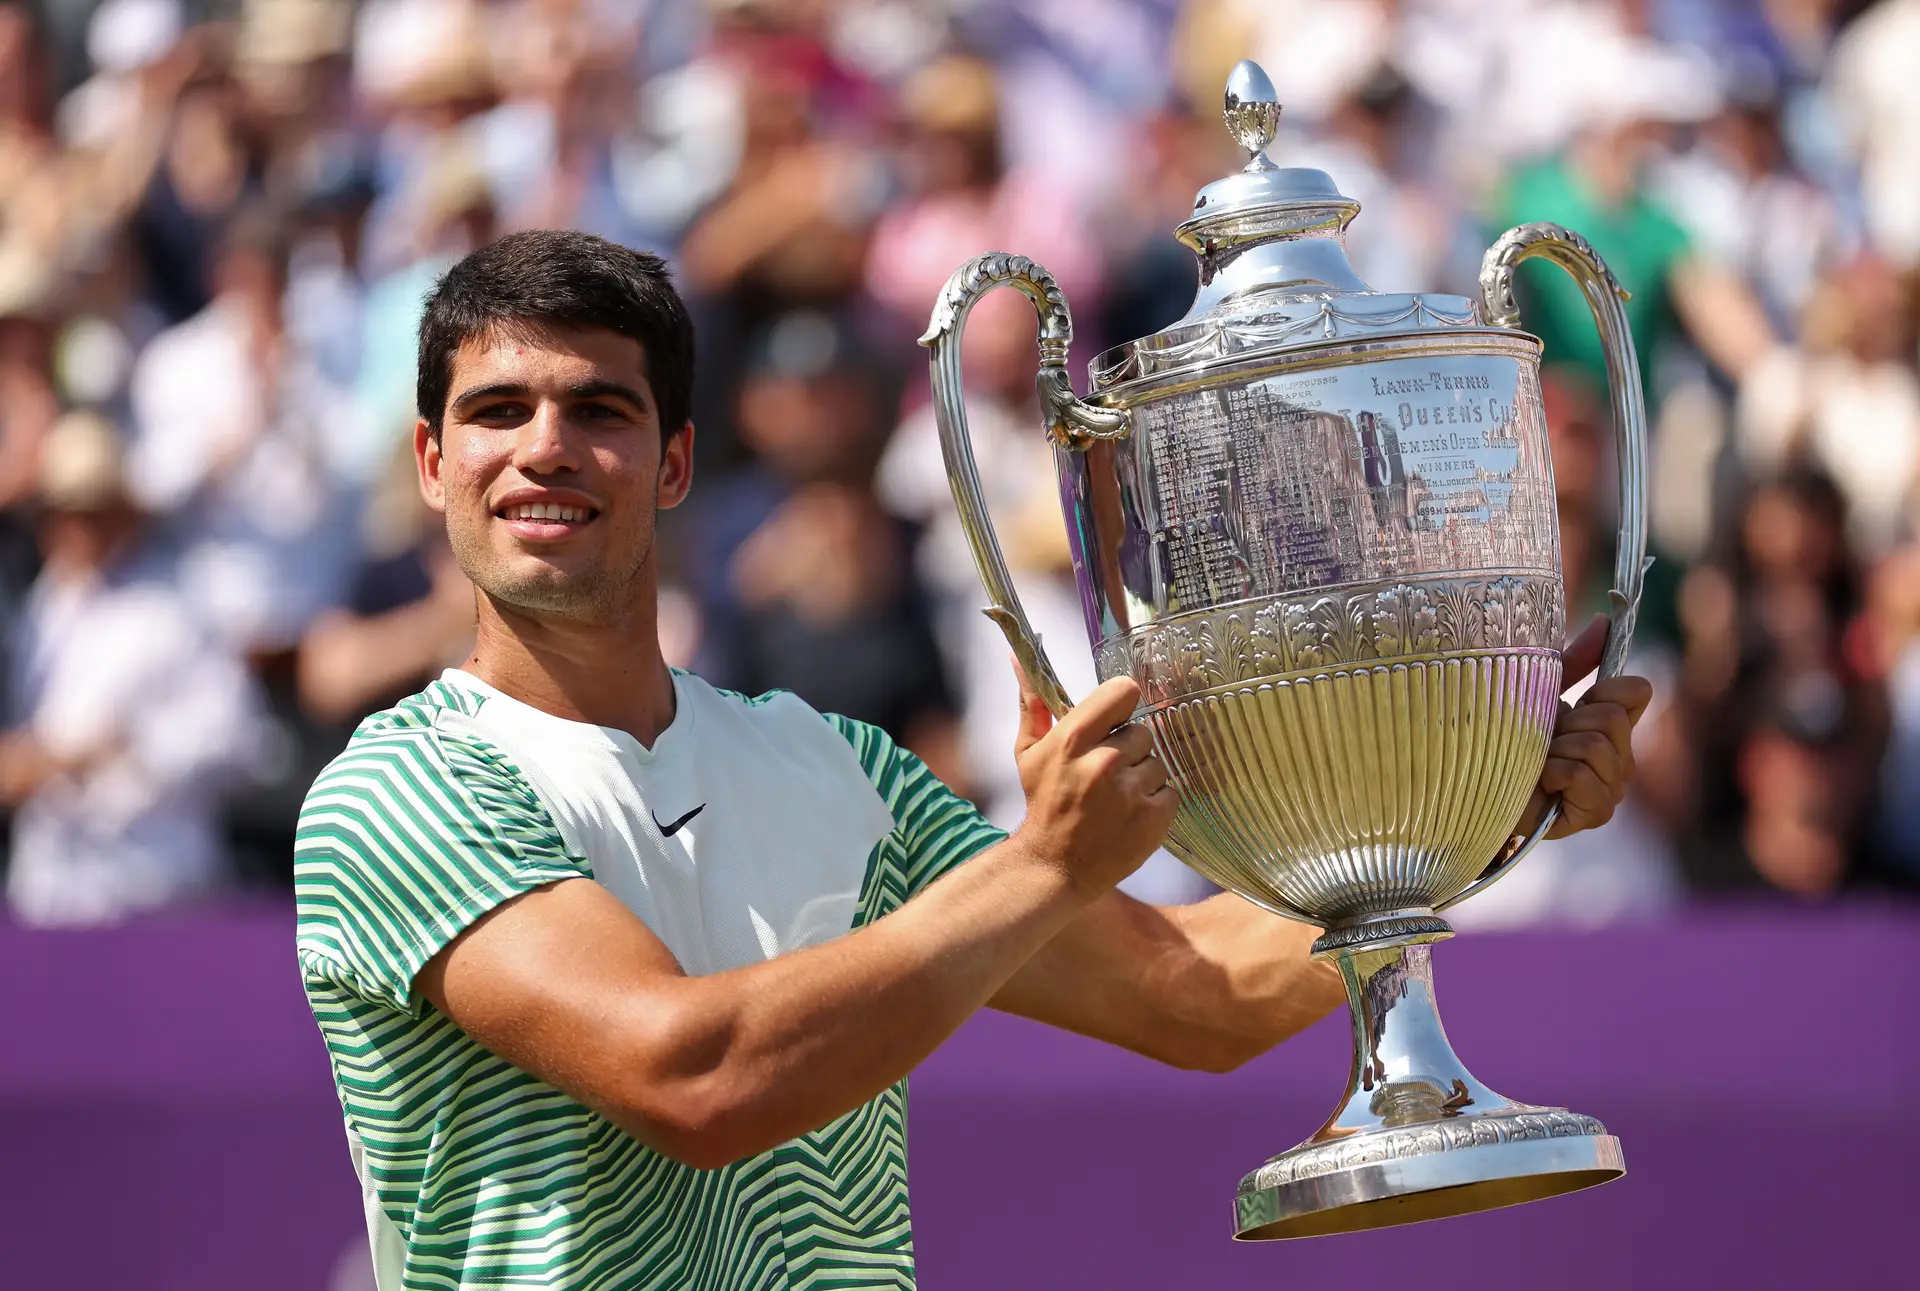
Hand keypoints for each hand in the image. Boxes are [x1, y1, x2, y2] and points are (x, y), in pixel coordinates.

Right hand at [1009, 658, 1178, 895]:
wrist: (1055, 866)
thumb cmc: (1043, 803)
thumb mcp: (1029, 752)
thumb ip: (1032, 703)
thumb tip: (1018, 657)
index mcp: (1073, 740)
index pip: (1123, 692)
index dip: (1122, 705)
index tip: (1114, 721)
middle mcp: (1103, 762)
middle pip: (1143, 730)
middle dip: (1129, 748)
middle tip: (1106, 772)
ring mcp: (1131, 792)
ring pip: (1158, 761)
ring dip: (1142, 776)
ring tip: (1117, 797)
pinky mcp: (1154, 818)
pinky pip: (1170, 791)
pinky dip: (1155, 802)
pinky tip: (1130, 815)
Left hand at [1522, 614, 1655, 838]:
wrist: (1471, 784)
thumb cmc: (1500, 737)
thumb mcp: (1538, 691)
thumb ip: (1574, 660)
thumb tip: (1605, 620)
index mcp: (1608, 725)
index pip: (1638, 690)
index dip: (1605, 687)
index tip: (1574, 699)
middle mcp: (1618, 756)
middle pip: (1614, 717)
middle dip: (1568, 722)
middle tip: (1543, 740)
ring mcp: (1610, 787)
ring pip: (1598, 746)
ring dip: (1556, 750)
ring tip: (1536, 762)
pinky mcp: (1596, 812)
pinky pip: (1587, 777)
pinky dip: (1555, 775)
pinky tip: (1540, 783)